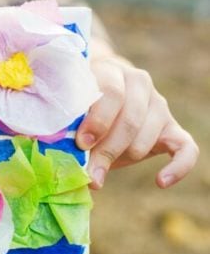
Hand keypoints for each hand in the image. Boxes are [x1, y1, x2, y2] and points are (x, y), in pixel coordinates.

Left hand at [76, 55, 198, 189]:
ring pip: (146, 139)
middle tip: (89, 172)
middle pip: (129, 121)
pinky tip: (160, 181)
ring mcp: (159, 105)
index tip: (82, 144)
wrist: (101, 98)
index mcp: (112, 72)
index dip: (98, 121)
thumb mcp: (72, 108)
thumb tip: (66, 162)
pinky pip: (187, 149)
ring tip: (99, 173)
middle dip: (106, 150)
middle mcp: (140, 84)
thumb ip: (69, 126)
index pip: (112, 93)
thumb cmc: (80, 106)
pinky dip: (177, 167)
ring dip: (123, 159)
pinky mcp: (172, 129)